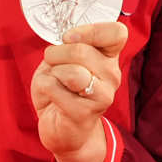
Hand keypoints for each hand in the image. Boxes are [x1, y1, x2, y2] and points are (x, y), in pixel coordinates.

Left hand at [30, 21, 128, 161]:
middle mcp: (111, 76)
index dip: (91, 31)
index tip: (70, 37)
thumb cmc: (62, 91)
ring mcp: (101, 96)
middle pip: (82, 50)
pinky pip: (54, 88)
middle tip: (52, 63)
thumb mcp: (64, 62)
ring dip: (52, 73)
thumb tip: (65, 39)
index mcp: (108, 58)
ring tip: (54, 81)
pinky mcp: (84, 113)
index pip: (117, 33)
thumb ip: (68, 47)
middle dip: (56, 54)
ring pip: (71, 72)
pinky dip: (44, 87)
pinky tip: (51, 96)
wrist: (61, 130)